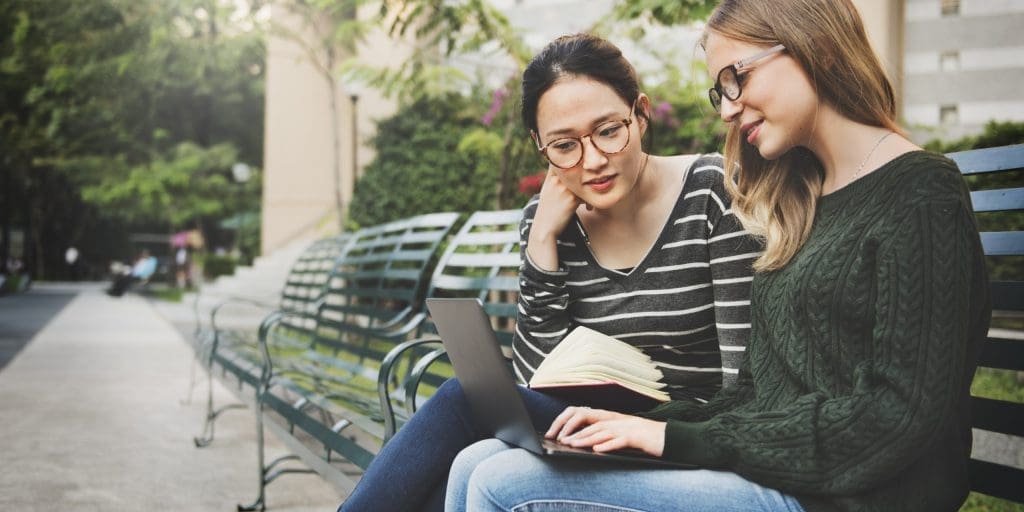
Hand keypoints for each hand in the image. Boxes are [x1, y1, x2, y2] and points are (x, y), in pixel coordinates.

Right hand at [527, 171, 586, 270]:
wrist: (544, 227)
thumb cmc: (547, 210)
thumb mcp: (547, 190)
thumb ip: (557, 179)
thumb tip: (568, 170)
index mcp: (551, 177)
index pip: (564, 161)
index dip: (574, 159)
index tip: (582, 161)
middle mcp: (557, 180)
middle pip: (579, 171)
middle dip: (588, 178)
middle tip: (594, 183)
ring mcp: (565, 189)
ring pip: (584, 184)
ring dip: (589, 193)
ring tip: (587, 203)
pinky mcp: (572, 199)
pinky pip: (586, 195)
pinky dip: (589, 202)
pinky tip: (588, 209)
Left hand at [545, 406, 665, 456]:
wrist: (669, 437)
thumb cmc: (646, 439)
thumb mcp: (625, 435)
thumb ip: (610, 436)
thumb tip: (592, 444)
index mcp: (615, 420)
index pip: (591, 422)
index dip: (575, 427)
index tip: (561, 436)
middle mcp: (619, 421)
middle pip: (593, 426)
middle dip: (576, 433)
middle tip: (562, 441)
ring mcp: (628, 428)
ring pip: (603, 432)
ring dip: (586, 439)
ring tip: (573, 445)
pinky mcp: (637, 438)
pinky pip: (620, 441)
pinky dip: (608, 445)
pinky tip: (597, 450)